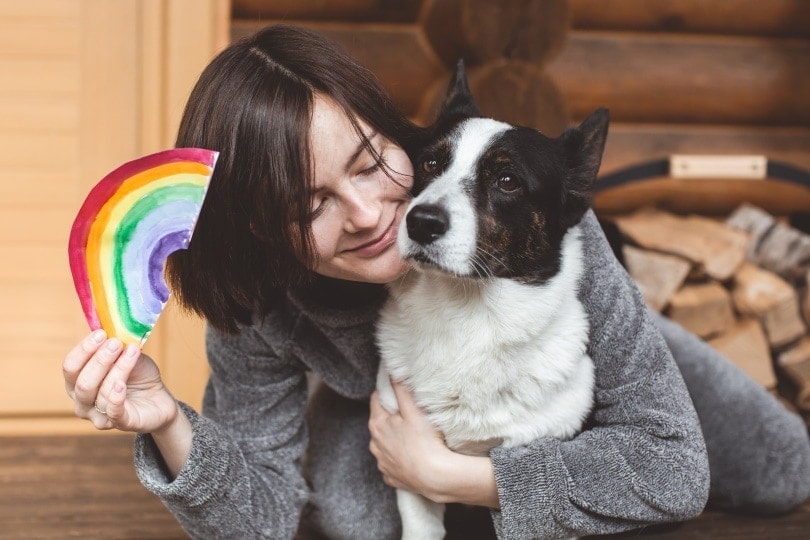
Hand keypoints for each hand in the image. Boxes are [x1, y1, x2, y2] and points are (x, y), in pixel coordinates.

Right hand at [63, 330, 178, 432]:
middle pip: (81, 382)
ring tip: (132, 352)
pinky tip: (121, 384)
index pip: (70, 367)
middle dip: (99, 360)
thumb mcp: (127, 357)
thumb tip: (111, 330)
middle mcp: (82, 402)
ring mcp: (99, 416)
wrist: (159, 398)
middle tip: (116, 343)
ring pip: (101, 393)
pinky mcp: (121, 424)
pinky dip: (116, 397)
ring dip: (118, 369)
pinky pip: (113, 412)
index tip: (101, 334)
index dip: (83, 350)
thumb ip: (116, 347)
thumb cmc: (138, 376)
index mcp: (77, 384)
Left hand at [368, 380, 451, 499]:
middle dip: (391, 418)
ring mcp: (382, 463)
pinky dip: (399, 459)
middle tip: (409, 415)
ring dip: (394, 440)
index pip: (376, 400)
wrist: (435, 476)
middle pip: (380, 424)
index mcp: (377, 425)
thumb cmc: (424, 441)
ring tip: (413, 438)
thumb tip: (392, 372)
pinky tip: (412, 457)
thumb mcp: (413, 410)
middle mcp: (375, 444)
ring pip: (385, 445)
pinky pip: (392, 464)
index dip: (386, 394)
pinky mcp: (391, 477)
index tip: (397, 392)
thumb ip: (401, 389)